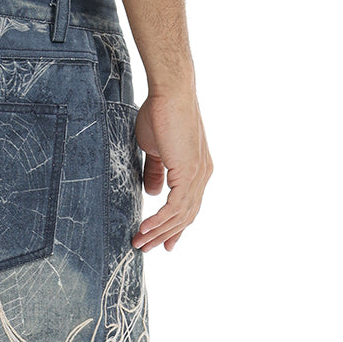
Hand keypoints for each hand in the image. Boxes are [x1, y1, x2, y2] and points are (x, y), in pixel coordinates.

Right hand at [131, 88, 212, 252]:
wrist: (170, 93)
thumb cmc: (161, 113)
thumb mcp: (155, 149)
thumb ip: (156, 171)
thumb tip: (151, 192)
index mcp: (197, 170)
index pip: (188, 206)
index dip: (175, 227)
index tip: (164, 243)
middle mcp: (202, 175)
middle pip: (186, 216)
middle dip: (165, 235)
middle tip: (145, 248)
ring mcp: (198, 175)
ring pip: (180, 216)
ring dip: (158, 232)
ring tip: (140, 242)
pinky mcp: (189, 173)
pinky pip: (174, 207)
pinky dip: (159, 220)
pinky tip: (145, 228)